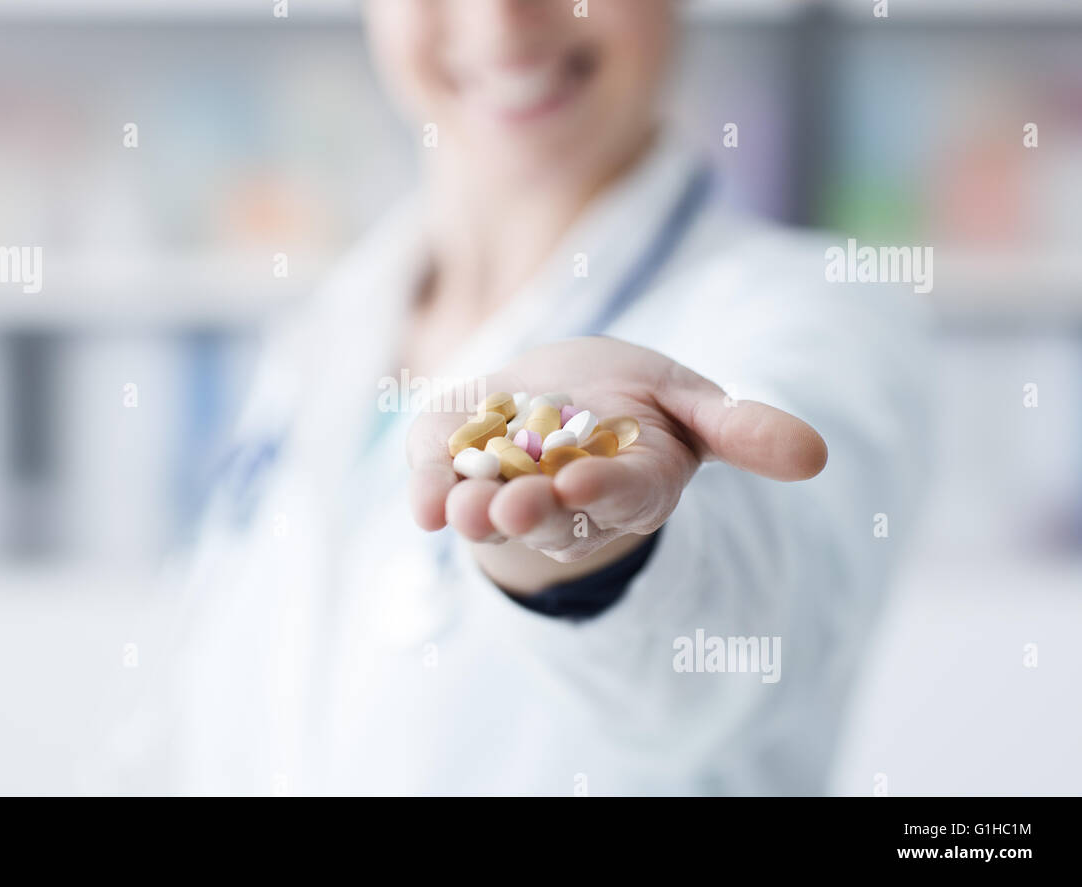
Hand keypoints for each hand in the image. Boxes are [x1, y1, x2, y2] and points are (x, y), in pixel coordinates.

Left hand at [407, 337, 827, 570]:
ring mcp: (502, 484)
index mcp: (629, 481)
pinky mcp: (450, 461)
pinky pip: (436, 479)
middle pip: (547, 509)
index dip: (602, 488)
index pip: (620, 490)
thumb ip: (740, 429)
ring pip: (486, 505)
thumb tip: (817, 457)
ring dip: (470, 510)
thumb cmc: (633, 403)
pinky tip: (417, 501)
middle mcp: (563, 495)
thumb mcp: (691, 404)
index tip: (581, 484)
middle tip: (508, 511)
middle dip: (528, 510)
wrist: (555, 398)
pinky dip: (425, 489)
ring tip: (453, 512)